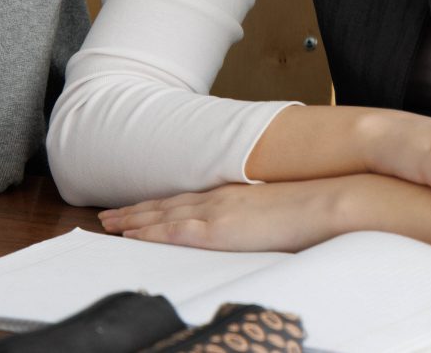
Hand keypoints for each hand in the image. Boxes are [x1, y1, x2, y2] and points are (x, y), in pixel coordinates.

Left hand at [101, 178, 364, 252]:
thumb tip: (252, 227)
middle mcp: (216, 198)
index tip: (134, 210)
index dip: (155, 206)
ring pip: (161, 215)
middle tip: (106, 217)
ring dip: (133, 221)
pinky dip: (150, 232)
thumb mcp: (275, 210)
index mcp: (229, 194)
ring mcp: (215, 212)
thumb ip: (256, 216)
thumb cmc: (308, 207)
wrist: (324, 200)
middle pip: (164, 205)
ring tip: (107, 225)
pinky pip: (175, 230)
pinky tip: (133, 236)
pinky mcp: (219, 228)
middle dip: (133, 212)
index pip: (183, 200)